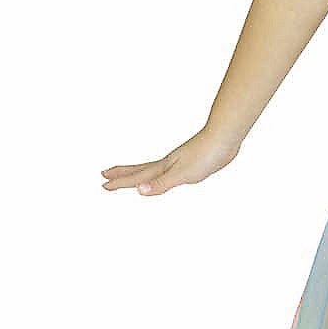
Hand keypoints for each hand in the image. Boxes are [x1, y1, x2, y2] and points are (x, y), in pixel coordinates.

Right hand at [101, 127, 242, 194]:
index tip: (103, 186)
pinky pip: (167, 170)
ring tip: (131, 175)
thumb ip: (161, 183)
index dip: (120, 183)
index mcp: (163, 167)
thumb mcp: (183, 174)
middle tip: (104, 175)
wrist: (225, 137)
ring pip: (152, 168)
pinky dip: (160, 173)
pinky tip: (166, 174)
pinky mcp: (190, 162)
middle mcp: (168, 163)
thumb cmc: (206, 154)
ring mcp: (178, 162)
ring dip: (139, 172)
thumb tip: (139, 191)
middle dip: (122, 174)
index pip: (137, 177)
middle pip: (139, 169)